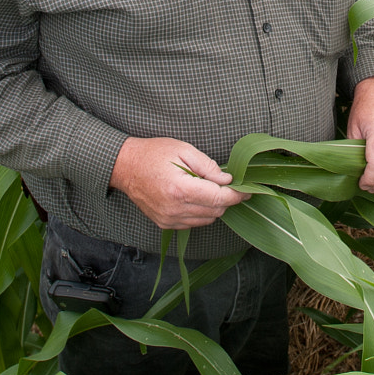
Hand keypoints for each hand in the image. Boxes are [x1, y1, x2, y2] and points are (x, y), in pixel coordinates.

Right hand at [111, 136, 246, 229]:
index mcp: (180, 189)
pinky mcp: (165, 224)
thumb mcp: (183, 150)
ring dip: (214, 206)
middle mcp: (175, 209)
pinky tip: (194, 197)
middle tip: (226, 184)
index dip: (237, 195)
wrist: (125, 167)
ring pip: (206, 219)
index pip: (219, 198)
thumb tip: (227, 180)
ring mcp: (169, 219)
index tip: (247, 191)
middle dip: (226, 199)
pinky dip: (200, 212)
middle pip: (216, 211)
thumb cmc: (153, 154)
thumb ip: (208, 166)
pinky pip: (193, 223)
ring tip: (207, 188)